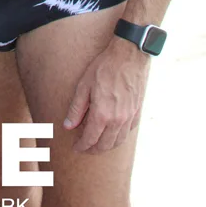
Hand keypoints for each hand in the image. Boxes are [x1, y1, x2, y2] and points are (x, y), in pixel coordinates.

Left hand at [63, 38, 149, 152]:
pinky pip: (128, 132)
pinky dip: (119, 137)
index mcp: (102, 114)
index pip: (90, 139)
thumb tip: (68, 126)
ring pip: (118, 141)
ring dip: (107, 146)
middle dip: (94, 150)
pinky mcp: (137, 112)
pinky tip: (113, 133)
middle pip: (105, 145)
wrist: (129, 56)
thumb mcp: (84, 85)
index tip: (76, 148)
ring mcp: (129, 117)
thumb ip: (76, 109)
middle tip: (85, 149)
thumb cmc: (104, 68)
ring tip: (98, 144)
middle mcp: (117, 120)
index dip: (82, 146)